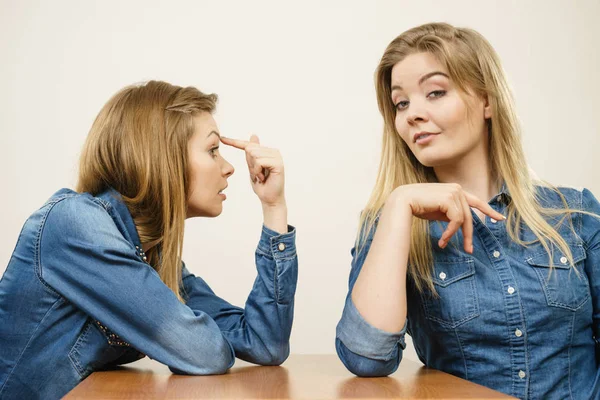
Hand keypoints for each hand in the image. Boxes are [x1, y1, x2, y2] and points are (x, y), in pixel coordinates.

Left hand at [221, 135, 284, 206]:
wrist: (269, 199)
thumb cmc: (261, 185)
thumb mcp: (252, 167)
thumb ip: (251, 154)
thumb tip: (254, 135)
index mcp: (267, 151)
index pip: (248, 144)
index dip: (234, 141)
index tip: (221, 138)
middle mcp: (273, 151)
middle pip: (250, 149)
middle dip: (250, 163)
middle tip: (258, 174)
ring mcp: (277, 156)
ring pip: (254, 154)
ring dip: (254, 168)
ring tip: (261, 176)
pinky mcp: (278, 163)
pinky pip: (259, 161)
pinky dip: (257, 171)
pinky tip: (263, 177)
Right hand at [391, 183, 505, 252]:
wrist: (402, 202)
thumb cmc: (417, 206)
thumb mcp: (438, 211)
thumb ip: (450, 213)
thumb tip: (459, 224)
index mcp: (454, 190)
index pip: (476, 201)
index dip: (489, 210)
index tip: (499, 219)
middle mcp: (457, 189)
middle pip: (469, 216)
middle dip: (469, 235)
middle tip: (469, 250)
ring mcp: (454, 192)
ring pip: (463, 219)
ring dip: (454, 235)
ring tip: (443, 243)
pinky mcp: (450, 198)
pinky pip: (456, 220)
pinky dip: (450, 232)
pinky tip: (442, 239)